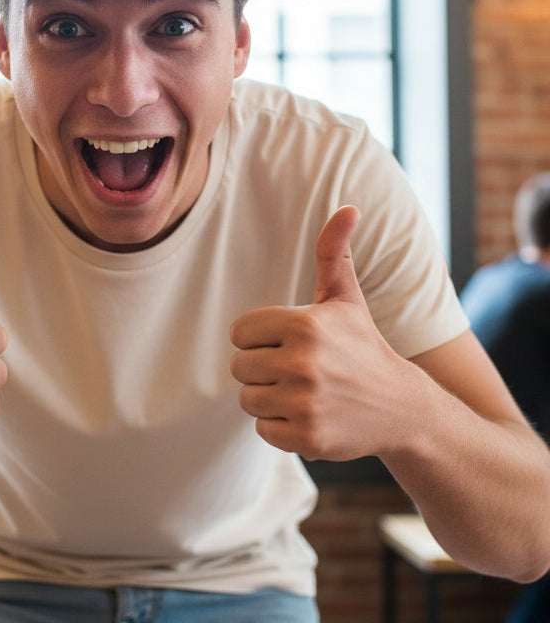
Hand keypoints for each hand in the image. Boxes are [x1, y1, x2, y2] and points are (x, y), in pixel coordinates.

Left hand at [230, 206, 409, 460]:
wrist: (404, 409)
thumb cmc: (364, 347)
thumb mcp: (346, 299)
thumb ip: (334, 253)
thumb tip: (348, 206)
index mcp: (305, 324)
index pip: (239, 333)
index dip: (259, 339)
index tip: (288, 343)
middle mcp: (304, 362)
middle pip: (240, 367)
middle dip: (263, 369)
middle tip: (300, 371)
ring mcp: (305, 402)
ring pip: (248, 399)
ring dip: (269, 399)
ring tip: (305, 393)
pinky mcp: (307, 437)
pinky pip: (263, 429)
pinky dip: (280, 427)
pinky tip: (310, 416)